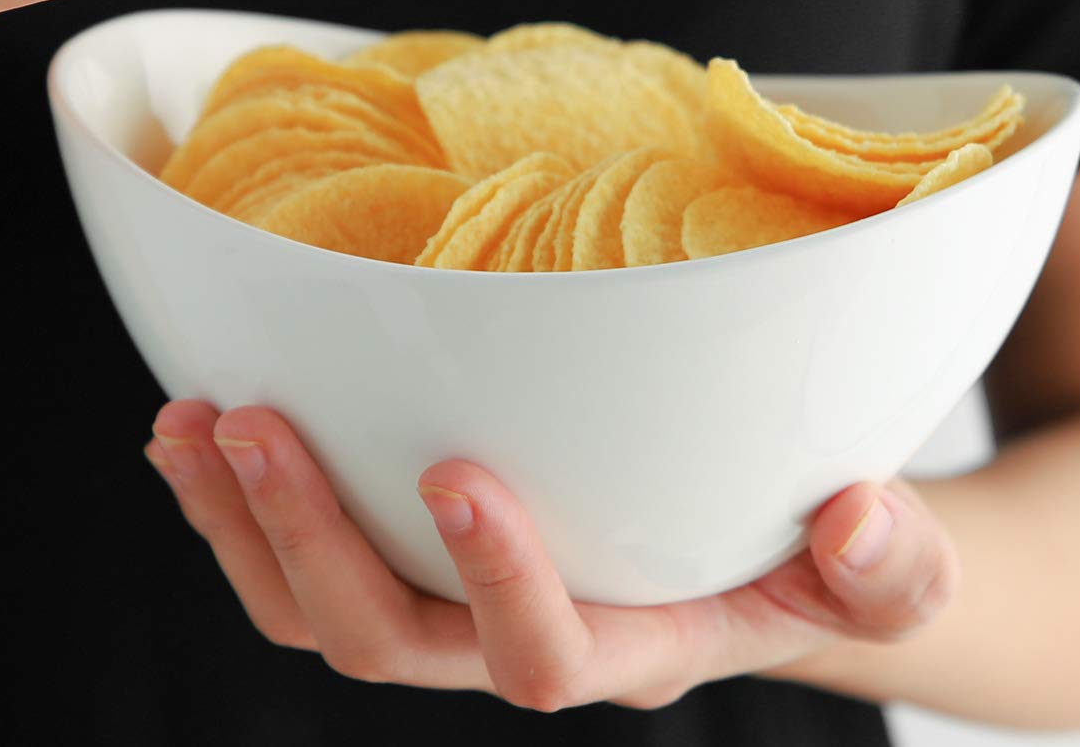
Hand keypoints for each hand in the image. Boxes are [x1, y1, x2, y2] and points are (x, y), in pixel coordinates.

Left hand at [147, 400, 958, 711]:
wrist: (773, 572)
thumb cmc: (823, 563)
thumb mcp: (886, 569)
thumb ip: (891, 564)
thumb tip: (855, 518)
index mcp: (636, 647)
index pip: (547, 655)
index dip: (499, 580)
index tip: (457, 473)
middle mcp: (529, 642)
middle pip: (392, 643)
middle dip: (309, 542)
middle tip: (252, 424)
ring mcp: (464, 608)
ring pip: (321, 615)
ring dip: (242, 527)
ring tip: (188, 425)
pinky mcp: (428, 565)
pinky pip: (309, 569)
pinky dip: (243, 510)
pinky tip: (203, 433)